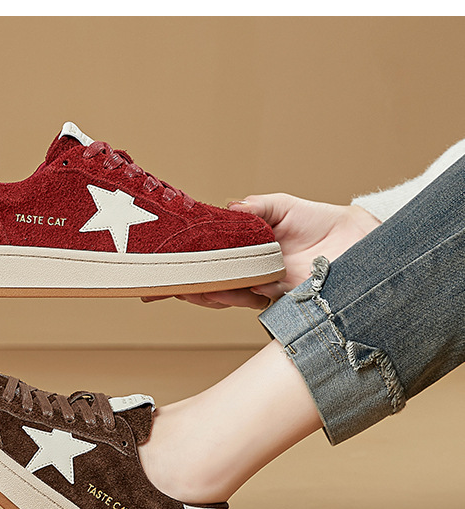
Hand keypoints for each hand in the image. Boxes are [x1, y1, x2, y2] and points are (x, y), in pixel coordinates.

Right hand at [143, 194, 380, 308]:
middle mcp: (248, 276)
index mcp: (243, 254)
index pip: (204, 265)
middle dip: (182, 289)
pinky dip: (232, 295)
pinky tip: (218, 290)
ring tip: (186, 288)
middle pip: (206, 287)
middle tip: (160, 289)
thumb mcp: (282, 207)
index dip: (178, 273)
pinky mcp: (280, 297)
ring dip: (203, 293)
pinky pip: (250, 298)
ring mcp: (261, 289)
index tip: (152, 281)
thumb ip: (255, 208)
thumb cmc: (321, 222)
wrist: (360, 239)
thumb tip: (228, 208)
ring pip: (222, 296)